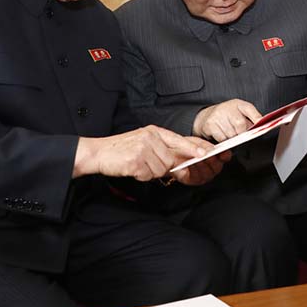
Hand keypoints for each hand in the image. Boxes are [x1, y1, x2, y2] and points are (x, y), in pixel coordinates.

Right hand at [73, 125, 207, 180]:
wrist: (98, 153)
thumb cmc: (122, 149)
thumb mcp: (143, 142)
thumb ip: (161, 148)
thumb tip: (179, 161)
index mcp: (153, 131)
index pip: (179, 139)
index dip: (194, 148)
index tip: (207, 153)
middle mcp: (150, 137)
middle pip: (171, 160)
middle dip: (162, 166)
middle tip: (147, 164)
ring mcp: (143, 148)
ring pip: (161, 169)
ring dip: (150, 172)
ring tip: (137, 164)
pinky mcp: (136, 161)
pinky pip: (148, 175)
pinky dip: (141, 175)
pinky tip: (131, 168)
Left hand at [172, 149, 232, 185]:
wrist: (169, 152)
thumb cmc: (183, 146)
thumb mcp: (195, 141)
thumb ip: (204, 145)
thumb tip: (212, 150)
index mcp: (213, 155)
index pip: (224, 157)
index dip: (225, 155)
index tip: (224, 152)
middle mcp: (210, 166)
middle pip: (217, 167)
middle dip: (214, 161)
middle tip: (210, 155)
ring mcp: (202, 174)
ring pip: (208, 173)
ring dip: (204, 165)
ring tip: (199, 159)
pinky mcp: (193, 180)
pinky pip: (197, 177)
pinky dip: (195, 170)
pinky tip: (191, 164)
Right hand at [192, 99, 262, 141]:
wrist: (207, 116)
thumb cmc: (227, 115)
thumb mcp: (240, 112)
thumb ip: (252, 119)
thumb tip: (262, 127)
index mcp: (238, 104)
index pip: (249, 109)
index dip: (256, 117)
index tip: (260, 124)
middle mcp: (227, 108)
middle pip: (240, 125)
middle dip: (242, 133)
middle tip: (240, 134)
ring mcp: (217, 115)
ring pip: (231, 134)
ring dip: (233, 138)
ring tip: (230, 133)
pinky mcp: (210, 124)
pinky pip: (222, 138)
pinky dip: (224, 140)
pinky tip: (222, 135)